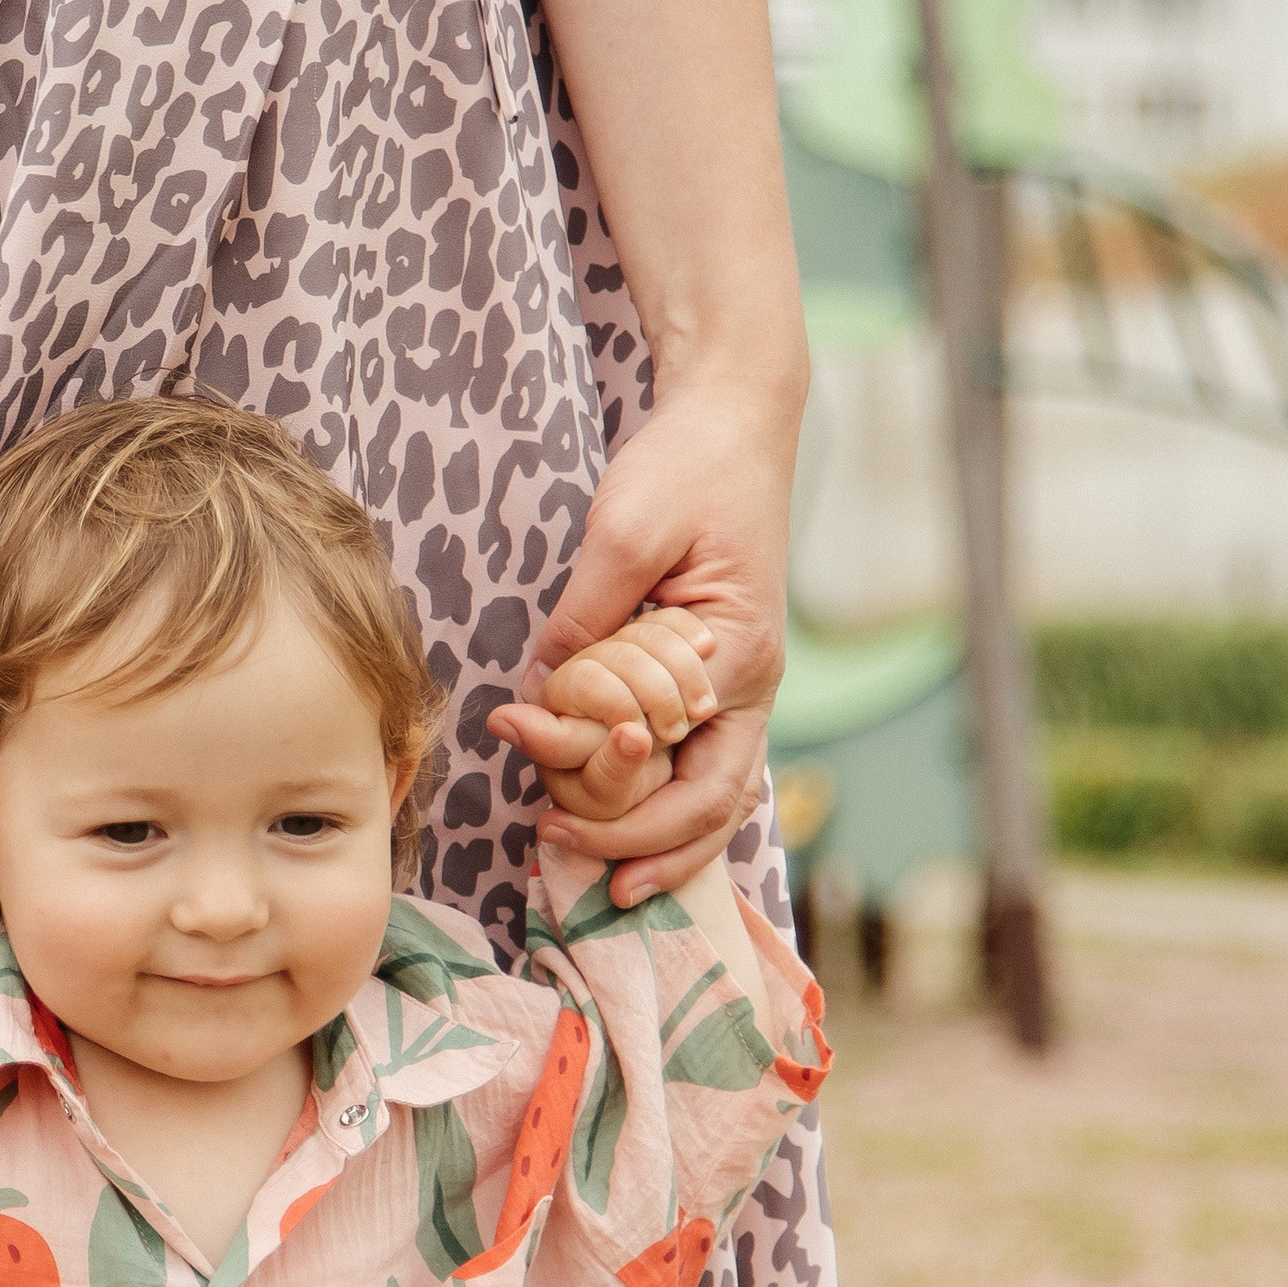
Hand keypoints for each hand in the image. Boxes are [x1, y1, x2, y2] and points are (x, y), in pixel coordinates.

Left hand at [489, 375, 793, 902]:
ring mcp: (733, 685)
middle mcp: (748, 687)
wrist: (731, 420)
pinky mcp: (708, 674)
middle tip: (557, 857)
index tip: (539, 796)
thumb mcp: (624, 534)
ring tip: (586, 866)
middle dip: (637, 847)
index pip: (683, 769)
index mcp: (740, 659)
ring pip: (707, 794)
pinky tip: (607, 817)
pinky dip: (654, 796)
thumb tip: (541, 699)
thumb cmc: (687, 468)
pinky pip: (691, 758)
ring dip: (650, 836)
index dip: (612, 800)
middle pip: (709, 807)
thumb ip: (585, 623)